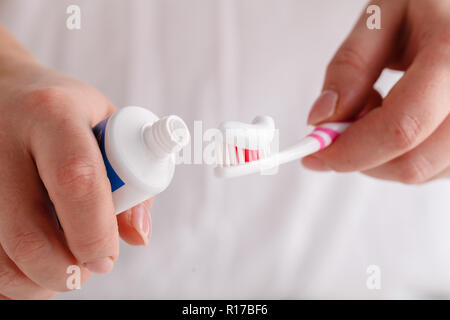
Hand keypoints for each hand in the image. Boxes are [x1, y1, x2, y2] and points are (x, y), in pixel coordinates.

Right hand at [0, 37, 151, 298]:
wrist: (5, 91)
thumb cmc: (69, 115)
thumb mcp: (109, 126)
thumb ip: (133, 181)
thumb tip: (137, 237)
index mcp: (53, 114)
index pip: (77, 180)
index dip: (95, 231)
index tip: (106, 256)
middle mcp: (3, 140)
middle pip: (28, 234)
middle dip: (66, 270)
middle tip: (86, 267)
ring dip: (36, 282)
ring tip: (60, 263)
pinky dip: (10, 279)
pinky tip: (29, 263)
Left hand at [303, 0, 449, 183]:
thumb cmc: (426, 3)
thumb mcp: (379, 19)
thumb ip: (349, 68)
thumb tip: (321, 119)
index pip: (399, 129)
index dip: (349, 152)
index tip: (314, 154)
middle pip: (413, 163)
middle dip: (362, 158)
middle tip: (340, 129)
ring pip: (423, 172)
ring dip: (383, 155)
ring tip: (379, 108)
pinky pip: (435, 168)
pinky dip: (404, 155)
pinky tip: (401, 120)